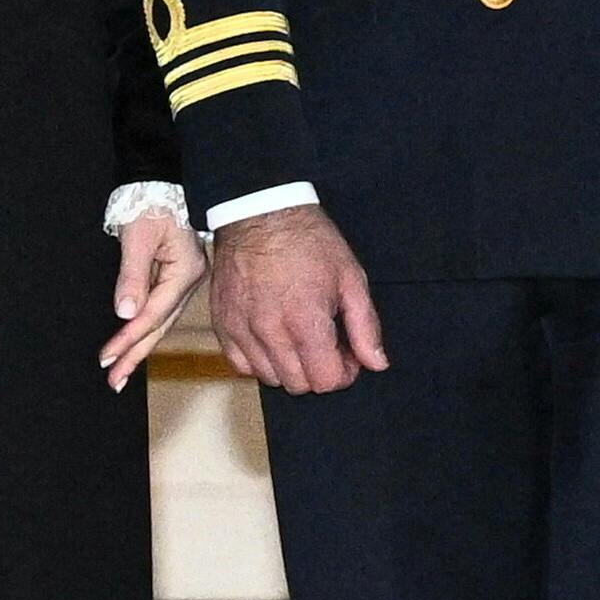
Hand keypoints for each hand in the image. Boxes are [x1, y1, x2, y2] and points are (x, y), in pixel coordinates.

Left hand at [102, 205, 203, 379]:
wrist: (161, 181)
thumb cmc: (151, 204)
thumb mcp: (137, 237)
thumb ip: (132, 276)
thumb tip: (124, 313)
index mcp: (185, 271)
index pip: (152, 314)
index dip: (128, 338)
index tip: (107, 358)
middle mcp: (189, 280)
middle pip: (159, 325)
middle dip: (135, 354)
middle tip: (114, 381)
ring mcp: (185, 280)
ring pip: (160, 321)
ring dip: (139, 346)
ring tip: (121, 371)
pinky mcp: (176, 277)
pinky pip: (160, 310)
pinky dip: (145, 329)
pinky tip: (135, 343)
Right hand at [203, 202, 390, 393]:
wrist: (260, 214)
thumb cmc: (308, 241)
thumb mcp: (350, 278)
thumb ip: (365, 326)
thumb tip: (376, 363)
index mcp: (305, 321)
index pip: (325, 381)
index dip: (344, 373)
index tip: (347, 355)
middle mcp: (270, 332)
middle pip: (299, 385)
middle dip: (320, 372)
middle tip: (327, 345)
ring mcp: (241, 330)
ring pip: (270, 378)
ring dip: (291, 367)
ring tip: (300, 339)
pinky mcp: (223, 325)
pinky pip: (241, 365)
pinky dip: (260, 361)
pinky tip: (274, 339)